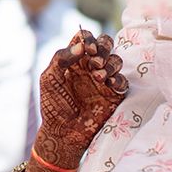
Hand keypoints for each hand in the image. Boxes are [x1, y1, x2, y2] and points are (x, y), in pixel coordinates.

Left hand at [37, 29, 127, 169]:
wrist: (63, 133)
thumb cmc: (52, 105)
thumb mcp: (49, 79)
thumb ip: (60, 58)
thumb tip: (81, 45)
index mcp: (74, 59)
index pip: (85, 38)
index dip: (89, 38)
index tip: (88, 48)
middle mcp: (90, 66)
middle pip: (106, 44)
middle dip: (105, 47)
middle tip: (95, 61)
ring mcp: (103, 80)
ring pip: (116, 60)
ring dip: (110, 64)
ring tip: (98, 77)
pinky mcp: (113, 96)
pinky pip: (123, 82)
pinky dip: (119, 80)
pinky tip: (109, 85)